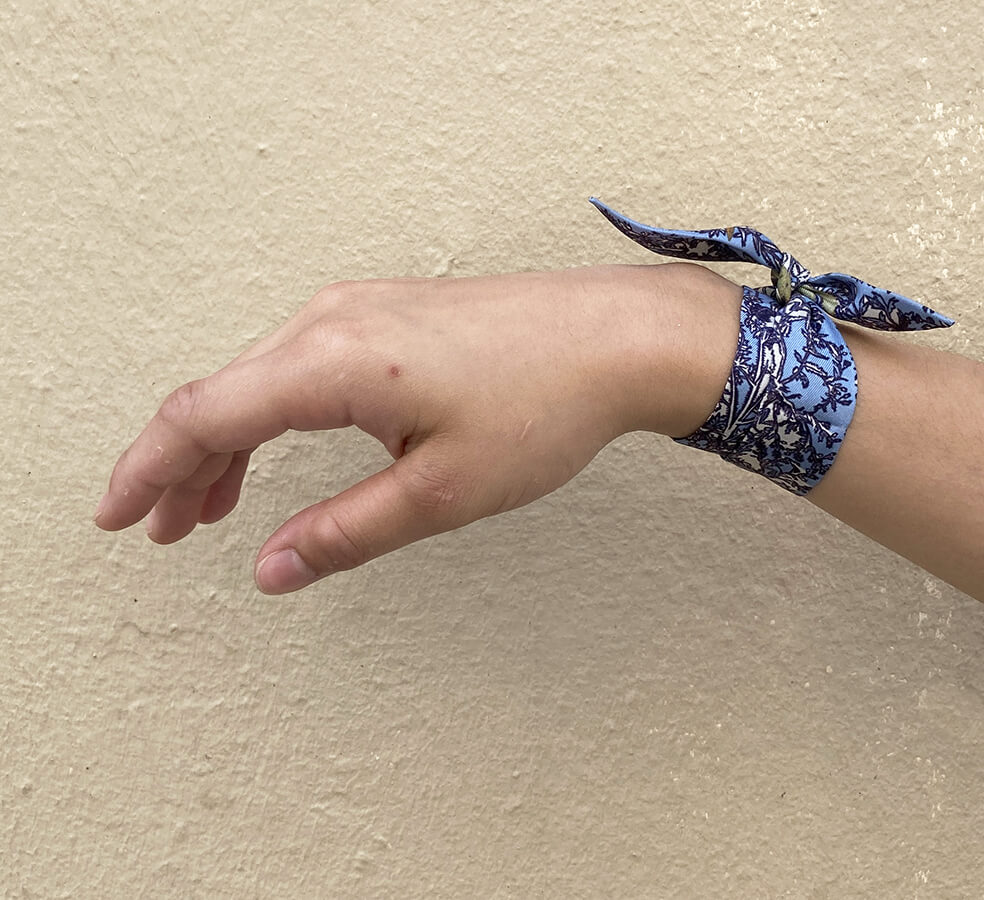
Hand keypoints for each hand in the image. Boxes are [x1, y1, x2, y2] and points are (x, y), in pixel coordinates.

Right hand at [93, 263, 740, 593]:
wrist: (619, 337)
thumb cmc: (547, 403)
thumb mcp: (441, 492)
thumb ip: (346, 533)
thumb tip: (273, 569)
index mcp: (335, 360)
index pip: (206, 416)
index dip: (150, 471)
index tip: (119, 517)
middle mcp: (333, 319)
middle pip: (221, 393)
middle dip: (179, 465)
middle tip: (159, 529)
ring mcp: (361, 307)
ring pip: (258, 376)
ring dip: (225, 441)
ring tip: (206, 507)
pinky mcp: (388, 312)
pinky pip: (299, 360)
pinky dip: (271, 410)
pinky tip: (275, 448)